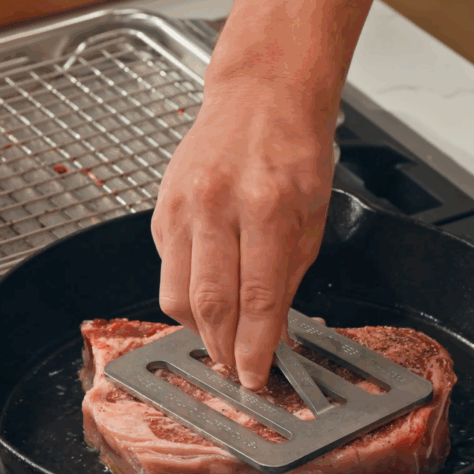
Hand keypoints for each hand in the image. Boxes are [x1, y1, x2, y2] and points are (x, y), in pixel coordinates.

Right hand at [151, 80, 334, 389]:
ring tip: (220, 337)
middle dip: (222, 349)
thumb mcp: (312, 217)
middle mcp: (217, 205)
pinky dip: (186, 293)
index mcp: (266, 207)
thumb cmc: (293, 150)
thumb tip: (270, 333)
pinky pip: (167, 270)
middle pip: (209, 304)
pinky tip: (207, 291)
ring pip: (175, 295)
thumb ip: (287, 277)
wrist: (259, 96)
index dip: (254, 349)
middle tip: (234, 368)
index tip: (255, 377)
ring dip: (199, 328)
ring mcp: (182, 207)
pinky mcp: (160, 210)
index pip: (257, 300)